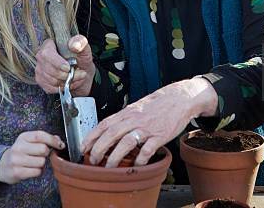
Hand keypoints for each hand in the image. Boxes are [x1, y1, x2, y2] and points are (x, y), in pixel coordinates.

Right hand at [0, 131, 64, 184]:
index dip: (52, 140)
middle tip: (40, 155)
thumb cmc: (21, 152)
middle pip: (43, 149)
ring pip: (41, 162)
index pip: (40, 135)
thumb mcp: (30, 142)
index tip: (60, 145)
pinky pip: (37, 172)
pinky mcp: (17, 172)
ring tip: (34, 162)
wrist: (2, 165)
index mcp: (23, 137)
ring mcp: (16, 160)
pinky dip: (37, 171)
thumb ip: (45, 139)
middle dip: (46, 153)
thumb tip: (59, 141)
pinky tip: (31, 169)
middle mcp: (18, 147)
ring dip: (41, 163)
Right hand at [35, 35, 94, 95]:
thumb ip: (81, 43)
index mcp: (49, 45)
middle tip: (81, 74)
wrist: (81, 73)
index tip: (68, 68)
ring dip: (67, 82)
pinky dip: (62, 88)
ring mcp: (39, 69)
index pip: (46, 53)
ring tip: (77, 78)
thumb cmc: (81, 59)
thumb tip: (74, 45)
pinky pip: (49, 88)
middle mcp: (41, 56)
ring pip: (50, 80)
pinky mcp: (41, 80)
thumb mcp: (85, 50)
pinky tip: (70, 83)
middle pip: (49, 69)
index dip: (57, 63)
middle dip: (67, 75)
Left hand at [81, 77, 217, 167]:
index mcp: (128, 112)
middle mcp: (135, 119)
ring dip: (115, 156)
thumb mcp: (138, 107)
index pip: (105, 123)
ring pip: (126, 142)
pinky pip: (147, 149)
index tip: (82, 147)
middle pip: (112, 133)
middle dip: (99, 148)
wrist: (180, 98)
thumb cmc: (159, 104)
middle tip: (92, 160)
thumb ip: (125, 118)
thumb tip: (110, 130)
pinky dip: (140, 159)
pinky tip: (136, 165)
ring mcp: (147, 127)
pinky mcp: (160, 135)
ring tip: (109, 167)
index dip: (92, 136)